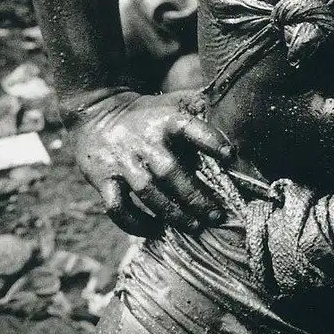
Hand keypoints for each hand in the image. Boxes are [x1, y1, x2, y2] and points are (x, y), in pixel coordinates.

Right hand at [69, 89, 234, 235]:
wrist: (99, 113)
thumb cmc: (149, 113)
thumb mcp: (174, 102)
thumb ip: (201, 110)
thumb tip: (235, 122)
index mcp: (166, 121)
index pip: (190, 128)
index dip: (210, 140)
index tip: (230, 156)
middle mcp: (145, 141)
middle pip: (171, 172)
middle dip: (196, 197)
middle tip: (217, 215)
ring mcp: (123, 162)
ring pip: (149, 193)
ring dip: (172, 213)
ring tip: (195, 227)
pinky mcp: (103, 179)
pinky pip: (118, 208)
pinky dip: (135, 223)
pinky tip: (155, 230)